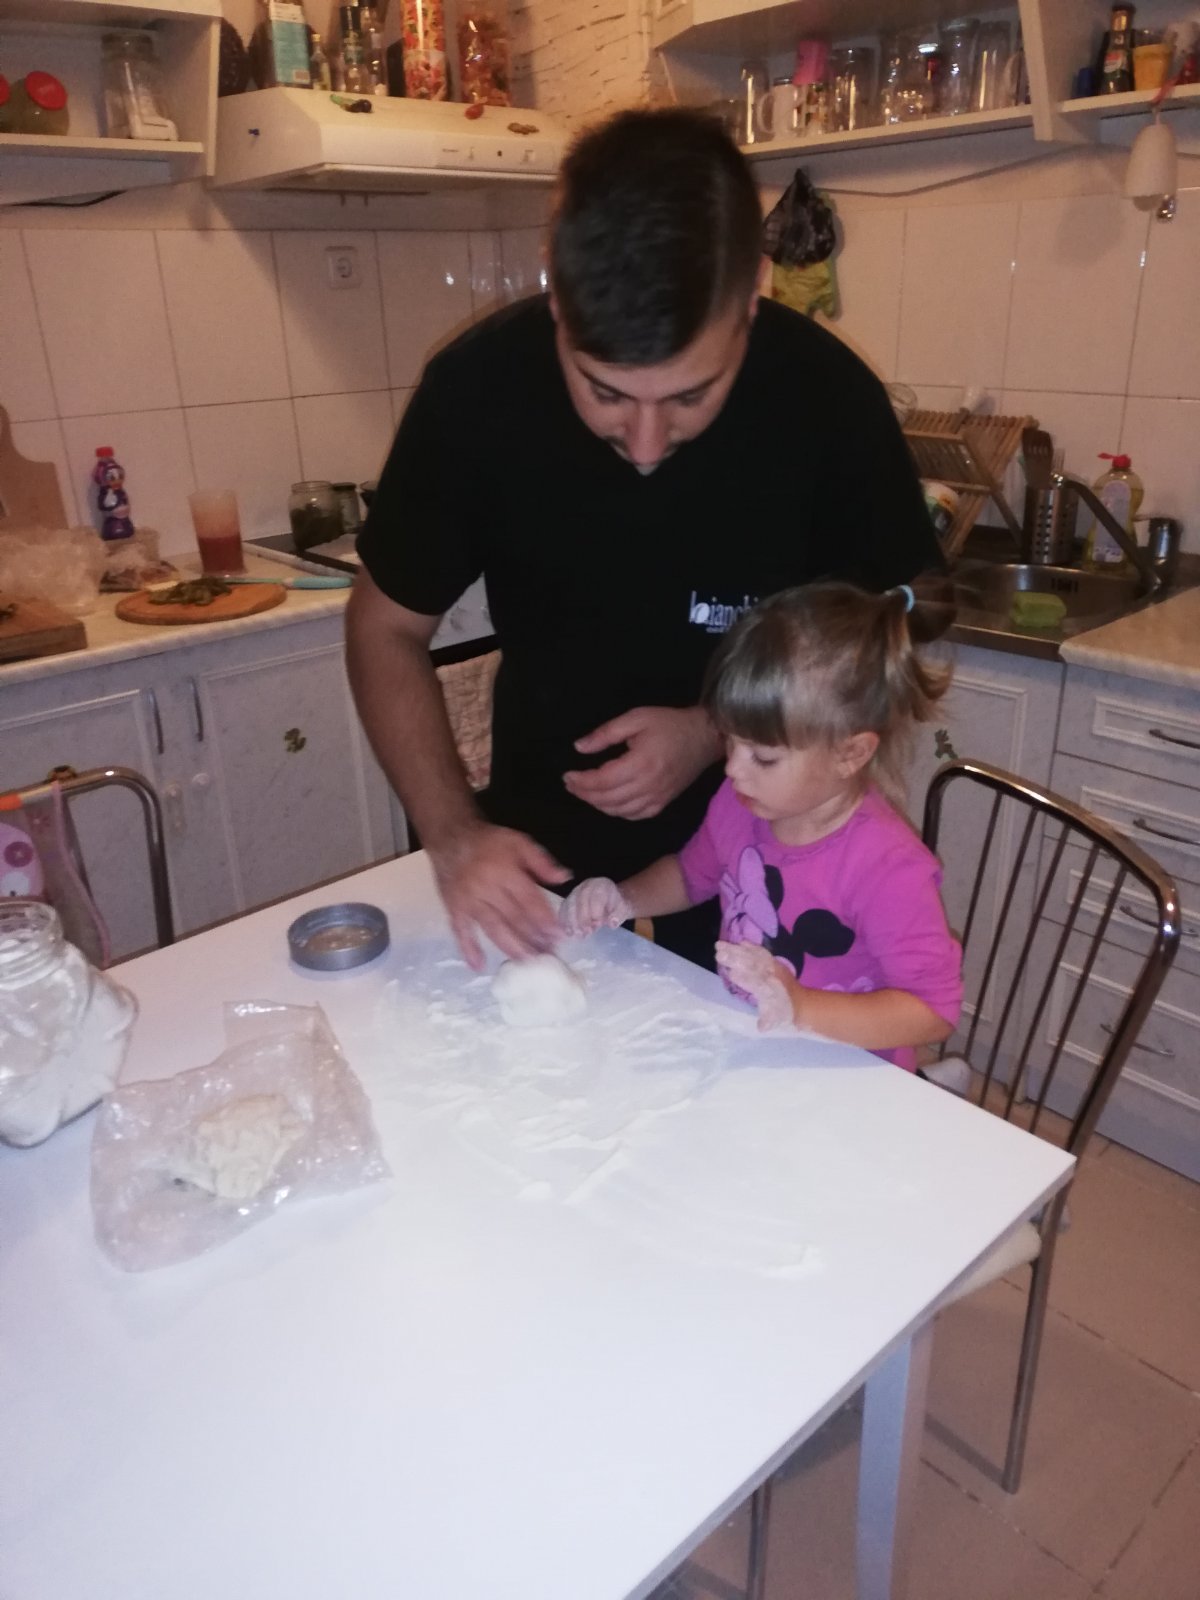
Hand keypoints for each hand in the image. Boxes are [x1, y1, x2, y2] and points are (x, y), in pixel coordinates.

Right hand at [429, 822, 570, 970]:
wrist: (450, 836)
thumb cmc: (488, 842)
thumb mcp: (518, 841)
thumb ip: (541, 861)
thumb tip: (564, 878)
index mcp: (505, 871)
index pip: (529, 900)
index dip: (544, 919)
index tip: (559, 936)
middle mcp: (487, 888)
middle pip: (513, 918)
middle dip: (533, 939)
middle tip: (548, 956)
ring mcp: (469, 901)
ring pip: (492, 928)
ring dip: (511, 947)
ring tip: (528, 962)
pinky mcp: (454, 908)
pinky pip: (460, 931)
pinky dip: (468, 949)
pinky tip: (478, 966)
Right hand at [559, 877, 633, 937]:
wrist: (610, 901)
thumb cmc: (617, 906)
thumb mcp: (625, 909)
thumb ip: (619, 915)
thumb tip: (612, 923)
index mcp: (602, 885)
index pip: (596, 896)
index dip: (596, 910)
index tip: (598, 925)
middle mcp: (587, 885)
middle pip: (581, 899)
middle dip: (582, 918)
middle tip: (586, 933)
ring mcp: (575, 891)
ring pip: (569, 904)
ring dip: (572, 921)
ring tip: (577, 934)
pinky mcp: (568, 900)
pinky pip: (563, 909)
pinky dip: (564, 921)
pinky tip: (568, 932)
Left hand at [563, 706, 720, 820]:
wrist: (704, 737)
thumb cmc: (669, 724)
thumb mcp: (636, 718)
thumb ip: (606, 733)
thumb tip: (579, 747)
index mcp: (641, 763)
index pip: (602, 780)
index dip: (581, 781)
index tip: (567, 776)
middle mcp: (648, 785)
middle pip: (607, 799)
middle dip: (584, 794)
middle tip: (571, 784)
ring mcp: (657, 798)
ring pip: (618, 811)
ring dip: (597, 804)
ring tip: (585, 792)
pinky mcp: (663, 803)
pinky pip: (634, 815)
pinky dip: (617, 812)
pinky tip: (608, 802)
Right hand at [716, 940, 796, 1031]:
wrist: (802, 1003)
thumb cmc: (784, 1014)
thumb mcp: (775, 1021)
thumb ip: (768, 1021)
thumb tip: (761, 1026)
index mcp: (771, 991)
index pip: (757, 983)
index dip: (745, 979)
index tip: (730, 974)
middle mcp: (773, 976)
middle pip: (753, 965)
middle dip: (737, 959)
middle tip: (719, 955)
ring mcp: (774, 968)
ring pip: (754, 956)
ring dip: (738, 950)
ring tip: (720, 945)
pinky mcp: (775, 963)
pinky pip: (762, 952)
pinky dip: (751, 947)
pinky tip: (739, 943)